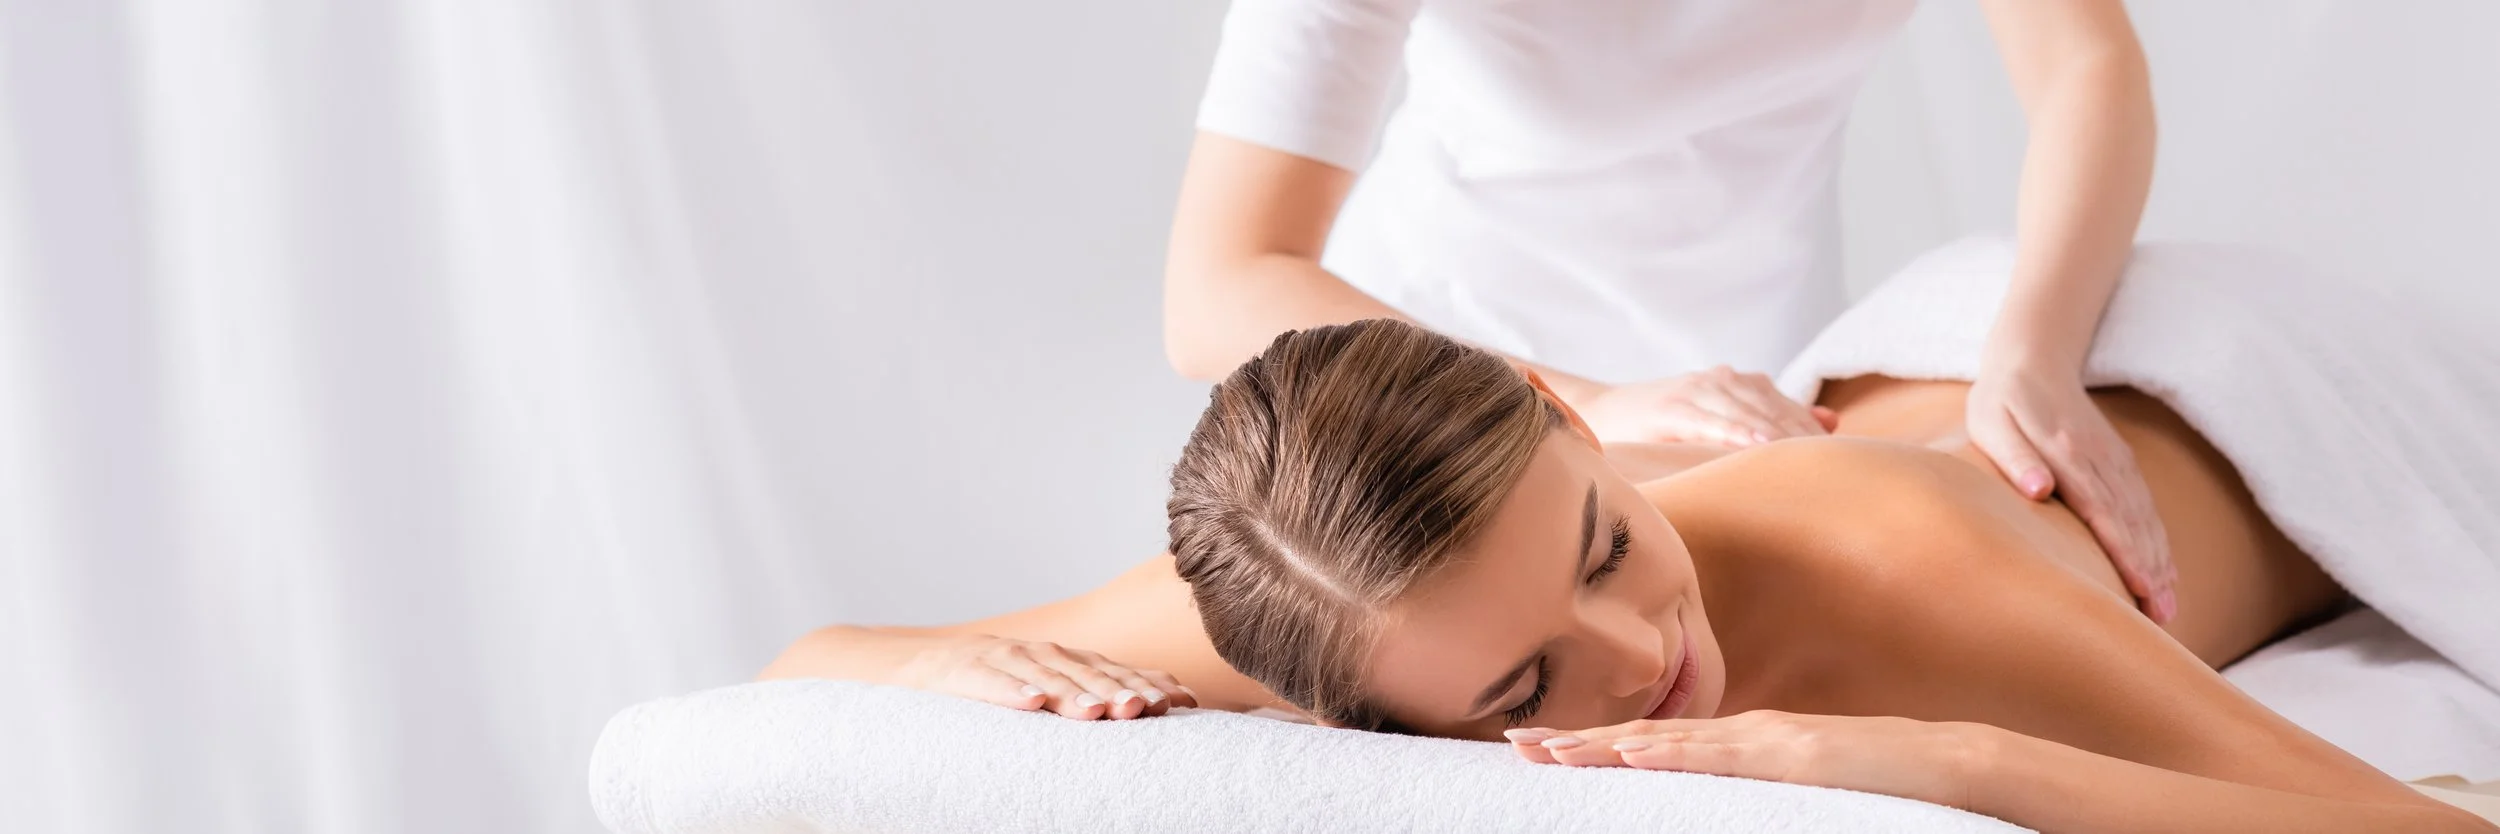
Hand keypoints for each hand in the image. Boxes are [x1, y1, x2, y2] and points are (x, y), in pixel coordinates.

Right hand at [892, 634, 1197, 719]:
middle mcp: (1043, 654)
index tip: (1181, 704)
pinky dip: (1011, 691)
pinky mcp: (967, 671)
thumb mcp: (1048, 686)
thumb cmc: (997, 683)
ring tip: (1098, 712)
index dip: (1149, 684)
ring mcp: (1005, 659)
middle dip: (1121, 690)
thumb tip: (1161, 707)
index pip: (1117, 671)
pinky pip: (990, 683)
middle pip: (1090, 673)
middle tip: (1148, 710)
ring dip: (1074, 693)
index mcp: (1066, 660)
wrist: (921, 665)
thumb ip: (1095, 693)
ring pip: (1046, 677)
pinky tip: (1030, 702)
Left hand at [1502, 710, 1992, 810]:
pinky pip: (1723, 756)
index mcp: (1740, 746)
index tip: (1540, 748)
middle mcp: (1743, 735)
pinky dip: (1672, 753)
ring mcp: (1767, 740)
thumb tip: (1695, 803)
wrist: (1949, 763)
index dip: (1594, 745)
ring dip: (1605, 744)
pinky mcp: (1795, 754)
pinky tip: (1631, 752)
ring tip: (1550, 749)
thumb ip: (1748, 790)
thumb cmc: (1872, 784)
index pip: (1653, 745)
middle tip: (1516, 743)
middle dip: (1579, 740)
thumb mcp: (1793, 791)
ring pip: (1670, 742)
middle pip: (1645, 737)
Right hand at [1576, 366, 1839, 446]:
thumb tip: (1831, 421)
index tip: (1842, 457)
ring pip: (1746, 409)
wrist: (1600, 413)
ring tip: (1806, 454)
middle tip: (1835, 462)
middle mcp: (1719, 381)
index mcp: (1736, 384)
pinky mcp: (1670, 408)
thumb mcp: (1721, 418)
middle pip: (1773, 406)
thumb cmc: (1664, 426)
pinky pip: (1709, 419)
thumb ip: (1772, 417)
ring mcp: (1694, 392)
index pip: (1786, 406)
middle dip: (1803, 433)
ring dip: (1777, 431)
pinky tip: (1757, 443)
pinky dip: (1734, 430)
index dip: (1811, 430)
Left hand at [1966, 359, 2176, 622]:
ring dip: (2159, 562)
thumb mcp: (1992, 422)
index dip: (2123, 553)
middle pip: (2131, 522)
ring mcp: (2115, 461)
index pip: (2101, 511)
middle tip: (2162, 618)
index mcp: (2068, 453)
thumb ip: (2015, 457)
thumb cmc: (2001, 401)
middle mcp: (2101, 459)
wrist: (2035, 360)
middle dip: (2150, 570)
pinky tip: (2165, 573)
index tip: (2141, 589)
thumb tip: (2039, 490)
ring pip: (2144, 518)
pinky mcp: (2120, 463)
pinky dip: (2158, 541)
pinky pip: (2145, 508)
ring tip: (2168, 608)